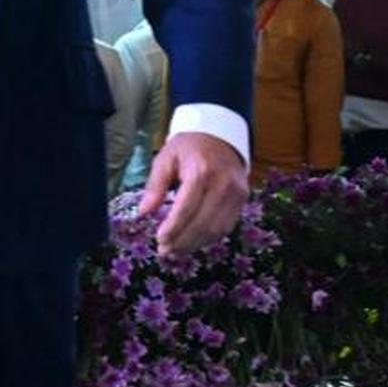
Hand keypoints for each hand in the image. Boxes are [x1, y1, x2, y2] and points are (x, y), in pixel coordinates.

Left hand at [138, 132, 247, 256]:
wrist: (219, 135)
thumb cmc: (188, 147)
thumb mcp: (165, 159)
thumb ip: (154, 186)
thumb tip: (144, 212)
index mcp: (201, 171)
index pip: (187, 208)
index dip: (174, 228)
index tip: (160, 240)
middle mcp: (223, 184)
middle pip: (203, 223)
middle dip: (183, 241)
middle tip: (165, 251)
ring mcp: (236, 193)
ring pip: (217, 229)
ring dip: (195, 244)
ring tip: (176, 251)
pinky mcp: (242, 199)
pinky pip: (227, 226)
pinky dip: (209, 239)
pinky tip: (193, 242)